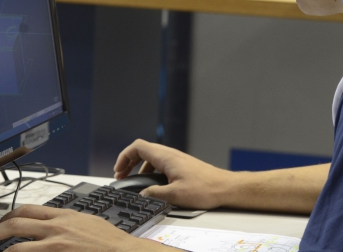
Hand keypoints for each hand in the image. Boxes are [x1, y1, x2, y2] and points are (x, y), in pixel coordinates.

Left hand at [0, 204, 162, 251]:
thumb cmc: (109, 241)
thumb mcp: (87, 222)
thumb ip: (66, 222)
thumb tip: (51, 224)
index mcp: (63, 216)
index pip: (28, 210)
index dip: (8, 216)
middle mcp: (56, 228)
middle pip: (16, 224)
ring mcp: (55, 246)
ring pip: (17, 247)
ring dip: (2, 251)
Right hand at [113, 139, 232, 209]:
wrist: (224, 187)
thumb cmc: (205, 188)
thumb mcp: (175, 195)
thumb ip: (155, 194)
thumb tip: (142, 195)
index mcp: (166, 157)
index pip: (138, 147)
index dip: (124, 157)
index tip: (118, 171)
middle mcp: (170, 154)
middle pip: (142, 150)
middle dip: (128, 161)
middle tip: (121, 175)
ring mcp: (176, 158)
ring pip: (151, 156)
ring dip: (138, 165)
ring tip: (133, 179)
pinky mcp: (181, 165)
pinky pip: (159, 162)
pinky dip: (149, 169)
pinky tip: (151, 182)